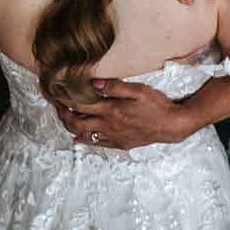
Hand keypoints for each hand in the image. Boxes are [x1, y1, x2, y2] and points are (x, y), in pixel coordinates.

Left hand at [54, 78, 195, 149]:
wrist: (171, 125)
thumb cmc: (156, 105)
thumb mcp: (137, 90)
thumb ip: (114, 87)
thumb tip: (94, 84)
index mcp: (111, 110)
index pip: (81, 107)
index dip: (66, 102)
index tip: (57, 95)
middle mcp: (108, 126)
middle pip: (78, 123)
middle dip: (65, 116)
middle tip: (58, 108)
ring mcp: (114, 136)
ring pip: (85, 135)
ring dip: (72, 128)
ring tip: (65, 120)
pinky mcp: (120, 143)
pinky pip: (98, 144)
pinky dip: (86, 141)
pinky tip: (79, 140)